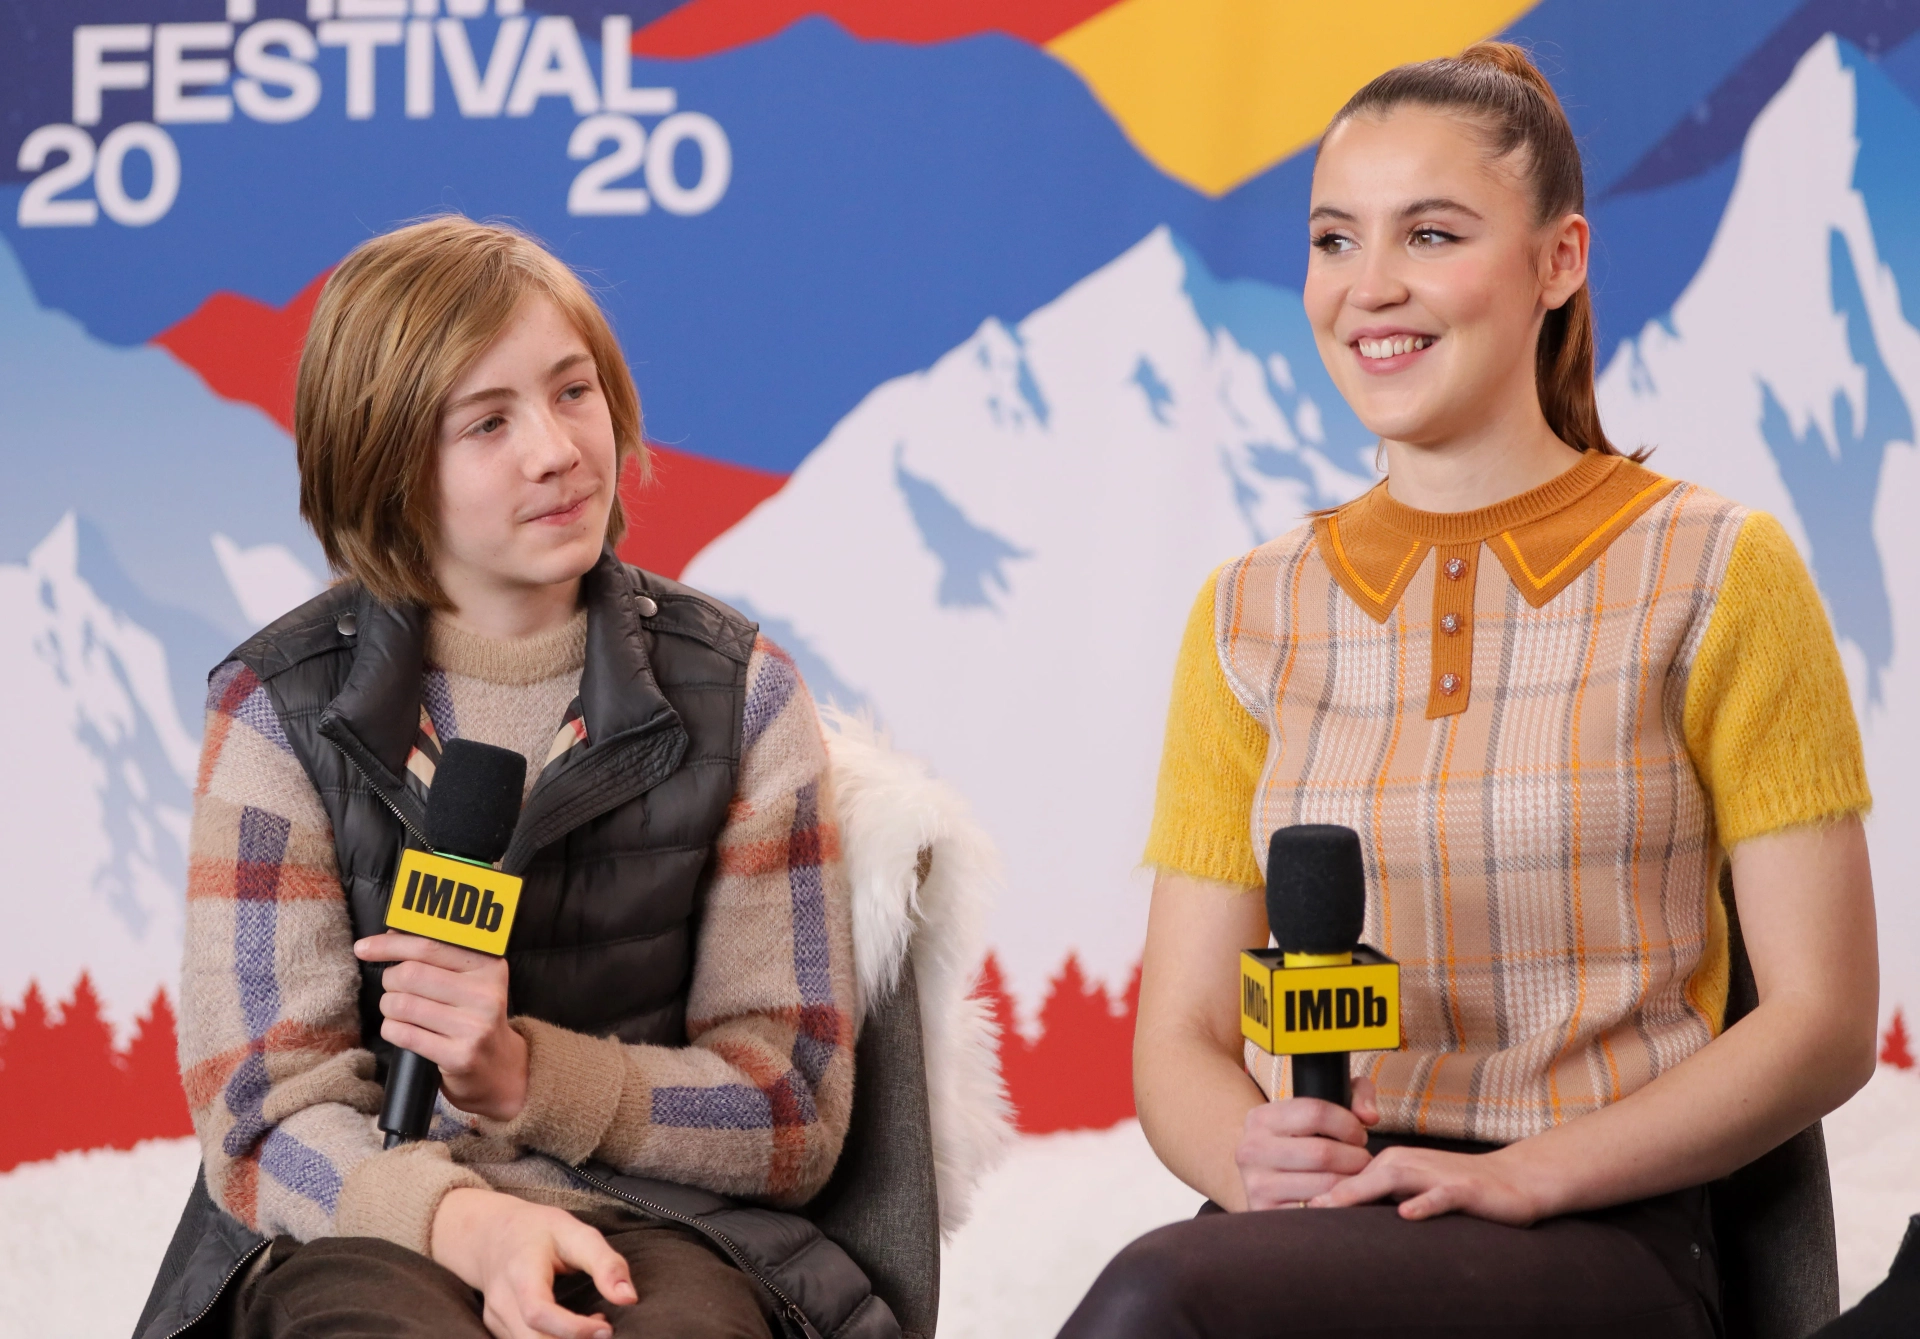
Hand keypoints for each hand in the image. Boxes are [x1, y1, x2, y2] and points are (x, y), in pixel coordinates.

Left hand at [355, 932, 528, 1120]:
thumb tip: (393, 933)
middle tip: (394, 988)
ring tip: (399, 1010)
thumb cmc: (474, 1017)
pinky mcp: (459, 1056)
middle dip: (390, 981)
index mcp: (489, 966)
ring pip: (402, 1005)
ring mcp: (474, 1027)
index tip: (364, 947)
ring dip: (389, 1007)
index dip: (391, 944)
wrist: (500, 1068)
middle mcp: (486, 994)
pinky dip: (392, 1030)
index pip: (430, 946)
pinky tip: (401, 1030)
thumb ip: (439, 956)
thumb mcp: (471, 980)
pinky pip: (403, 1034)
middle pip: (411, 974)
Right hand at [432, 1188, 635, 1338]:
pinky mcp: (497, 1330)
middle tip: (605, 1328)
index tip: (606, 1329)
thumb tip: (629, 1298)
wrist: (490, 1233)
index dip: (573, 1329)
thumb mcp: (576, 1232)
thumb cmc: (538, 1230)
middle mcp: (502, 1301)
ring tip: (593, 1325)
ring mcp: (495, 1319)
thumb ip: (605, 1263)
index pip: (538, 1312)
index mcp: (520, 1272)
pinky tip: (574, 1330)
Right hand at [1234, 1076, 1379, 1210]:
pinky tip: (1341, 1198)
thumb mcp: (1315, 1111)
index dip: (1348, 1124)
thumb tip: (1369, 1117)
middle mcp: (1252, 1150)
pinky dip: (1340, 1206)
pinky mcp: (1269, 1214)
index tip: (1358, 1136)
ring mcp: (1258, 1184)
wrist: (1263, 1183)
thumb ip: (1353, 1095)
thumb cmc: (1298, 1144)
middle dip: (1356, 1158)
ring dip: (1353, 1183)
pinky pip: (1320, 1211)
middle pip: (1323, 1152)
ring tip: (1356, 1179)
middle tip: (1363, 1162)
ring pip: (1326, 1184)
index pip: (1316, 1112)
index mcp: (1261, 1118)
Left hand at [1308, 1142, 1542, 1224]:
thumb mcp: (1412, 1193)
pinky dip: (1424, 1203)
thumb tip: (1337, 1215)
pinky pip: (1441, 1195)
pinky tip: (1407, 1214)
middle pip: (1362, 1175)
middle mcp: (1408, 1164)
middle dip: (1332, 1191)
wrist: (1513, 1181)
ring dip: (1363, 1192)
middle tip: (1300, 1210)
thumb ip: (1379, 1200)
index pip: (1349, 1179)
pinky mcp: (1464, 1189)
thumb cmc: (1455, 1189)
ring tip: (1333, 1206)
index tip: (1292, 1212)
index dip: (1322, 1194)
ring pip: (1393, 1179)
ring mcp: (1436, 1175)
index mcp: (1392, 1164)